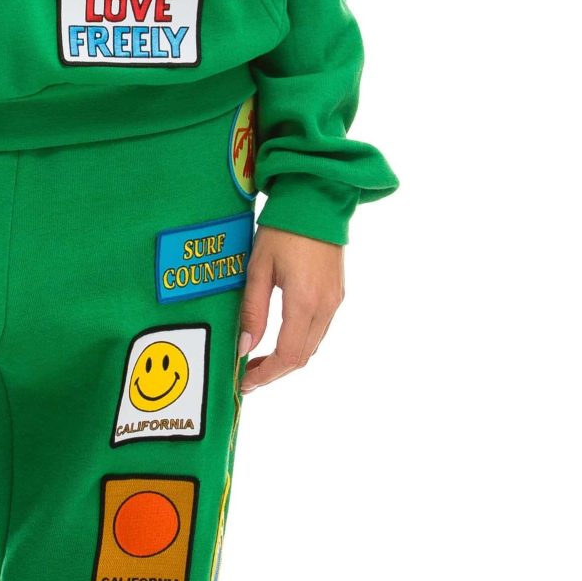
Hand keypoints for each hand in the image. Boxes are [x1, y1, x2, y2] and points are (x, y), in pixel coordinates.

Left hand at [237, 225, 344, 395]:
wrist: (317, 200)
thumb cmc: (284, 228)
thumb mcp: (258, 268)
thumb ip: (252, 311)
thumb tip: (244, 347)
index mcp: (305, 302)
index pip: (288, 355)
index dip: (266, 374)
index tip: (245, 381)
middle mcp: (325, 306)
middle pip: (302, 357)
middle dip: (274, 371)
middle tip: (247, 375)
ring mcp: (335, 301)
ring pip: (312, 345)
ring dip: (287, 358)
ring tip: (258, 359)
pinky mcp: (337, 293)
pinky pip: (318, 329)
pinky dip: (298, 341)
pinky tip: (278, 338)